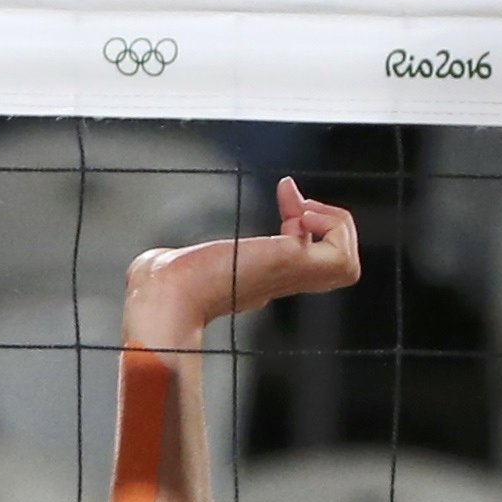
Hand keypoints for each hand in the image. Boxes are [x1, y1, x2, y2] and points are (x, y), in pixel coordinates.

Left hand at [125, 177, 359, 340]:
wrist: (163, 296)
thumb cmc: (159, 283)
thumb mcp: (175, 263)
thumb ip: (176, 260)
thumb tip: (154, 263)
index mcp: (261, 279)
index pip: (305, 258)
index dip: (304, 228)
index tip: (283, 206)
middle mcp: (282, 281)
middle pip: (337, 265)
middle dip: (329, 225)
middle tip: (296, 207)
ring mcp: (291, 276)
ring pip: (347, 263)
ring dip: (336, 226)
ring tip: (301, 212)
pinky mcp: (292, 265)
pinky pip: (343, 254)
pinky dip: (332, 227)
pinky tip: (297, 217)